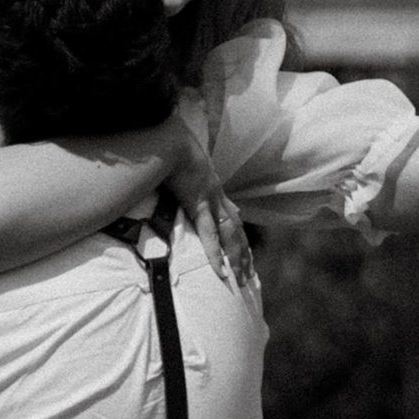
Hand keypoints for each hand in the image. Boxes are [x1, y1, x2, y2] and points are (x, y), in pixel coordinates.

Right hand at [163, 136, 254, 291]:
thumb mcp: (180, 166)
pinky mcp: (199, 203)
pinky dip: (216, 253)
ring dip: (236, 258)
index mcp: (213, 189)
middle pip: (236, 231)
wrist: (171, 139)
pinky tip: (220, 270)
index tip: (244, 253)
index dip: (239, 237)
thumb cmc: (170, 150)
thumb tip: (175, 179)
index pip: (232, 218)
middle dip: (243, 254)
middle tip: (248, 276)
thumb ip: (182, 177)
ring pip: (230, 236)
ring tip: (239, 280)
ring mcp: (212, 200)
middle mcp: (218, 196)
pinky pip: (209, 234)